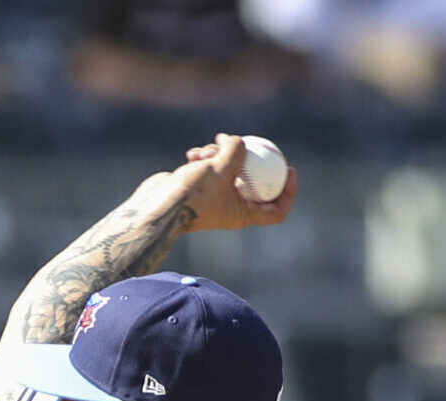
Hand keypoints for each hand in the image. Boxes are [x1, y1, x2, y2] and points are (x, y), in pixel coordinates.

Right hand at [156, 133, 295, 234]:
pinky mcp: (201, 185)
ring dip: (219, 153)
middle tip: (247, 142)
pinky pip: (211, 166)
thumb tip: (240, 141)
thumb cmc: (191, 195)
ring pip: (229, 167)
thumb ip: (236, 152)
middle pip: (254, 181)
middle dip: (248, 159)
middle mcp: (232, 206)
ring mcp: (216, 195)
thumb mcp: (220, 169)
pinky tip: (191, 155)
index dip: (288, 192)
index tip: (289, 170)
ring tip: (206, 152)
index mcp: (243, 214)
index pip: (276, 211)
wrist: (156, 205)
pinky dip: (204, 156)